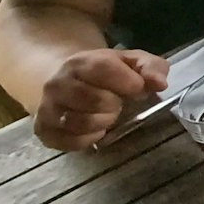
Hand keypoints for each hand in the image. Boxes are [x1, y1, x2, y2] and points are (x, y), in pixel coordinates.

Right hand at [34, 48, 167, 150]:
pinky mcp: (44, 131)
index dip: (125, 81)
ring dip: (102, 122)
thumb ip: (150, 67)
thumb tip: (160, 83)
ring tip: (105, 114)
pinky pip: (70, 142)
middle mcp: (57, 84)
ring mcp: (47, 108)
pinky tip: (94, 129)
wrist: (64, 81)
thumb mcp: (130, 62)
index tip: (138, 89)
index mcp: (80, 62)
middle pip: (93, 99)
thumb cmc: (105, 73)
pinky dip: (89, 139)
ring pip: (80, 123)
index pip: (101, 68)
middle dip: (114, 104)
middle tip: (117, 102)